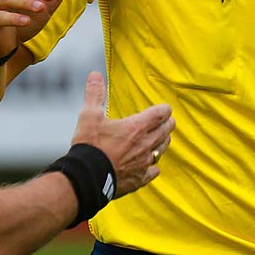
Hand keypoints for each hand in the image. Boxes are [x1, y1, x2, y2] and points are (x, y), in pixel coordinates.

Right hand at [70, 72, 172, 196]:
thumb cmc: (89, 145)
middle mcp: (145, 144)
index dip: (164, 109)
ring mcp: (144, 163)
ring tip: (159, 139)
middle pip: (167, 130)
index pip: (162, 113)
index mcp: (137, 127)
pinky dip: (152, 167)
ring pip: (162, 150)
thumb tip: (95, 75)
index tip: (162, 108)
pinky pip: (153, 171)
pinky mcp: (139, 179)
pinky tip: (150, 166)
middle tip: (164, 121)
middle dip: (167, 124)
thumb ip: (95, 94)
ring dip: (162, 143)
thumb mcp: (89, 116)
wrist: (87, 177)